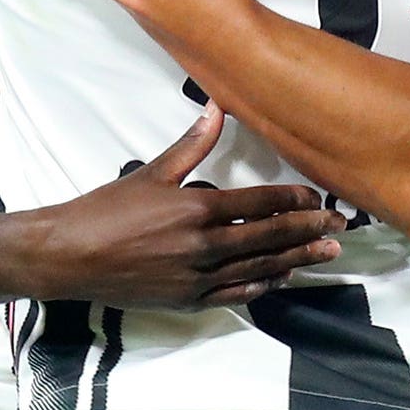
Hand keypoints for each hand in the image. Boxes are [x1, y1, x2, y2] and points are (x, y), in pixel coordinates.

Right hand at [32, 105, 343, 307]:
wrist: (69, 257)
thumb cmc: (106, 210)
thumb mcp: (151, 173)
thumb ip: (191, 145)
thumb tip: (215, 109)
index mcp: (197, 209)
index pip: (260, 204)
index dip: (294, 201)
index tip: (319, 200)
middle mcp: (203, 246)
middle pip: (268, 238)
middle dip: (307, 232)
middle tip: (340, 229)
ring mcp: (196, 278)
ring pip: (258, 269)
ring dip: (295, 261)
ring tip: (325, 255)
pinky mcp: (186, 301)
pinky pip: (233, 295)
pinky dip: (261, 287)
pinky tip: (280, 279)